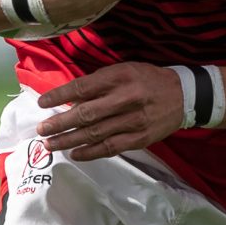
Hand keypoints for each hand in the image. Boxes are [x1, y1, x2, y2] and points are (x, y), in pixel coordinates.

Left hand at [35, 62, 184, 159]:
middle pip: (86, 113)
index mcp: (121, 76)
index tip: (41, 103)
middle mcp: (126, 98)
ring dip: (69, 140)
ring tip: (50, 144)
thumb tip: (70, 97)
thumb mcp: (126, 70)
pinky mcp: (140, 138)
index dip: (59, 95)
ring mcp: (134, 121)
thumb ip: (100, 82)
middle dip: (60, 123)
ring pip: (95, 134)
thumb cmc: (149, 79)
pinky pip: (110, 148)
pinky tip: (75, 154)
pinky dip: (90, 152)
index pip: (83, 87)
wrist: (185, 95)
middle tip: (41, 130)